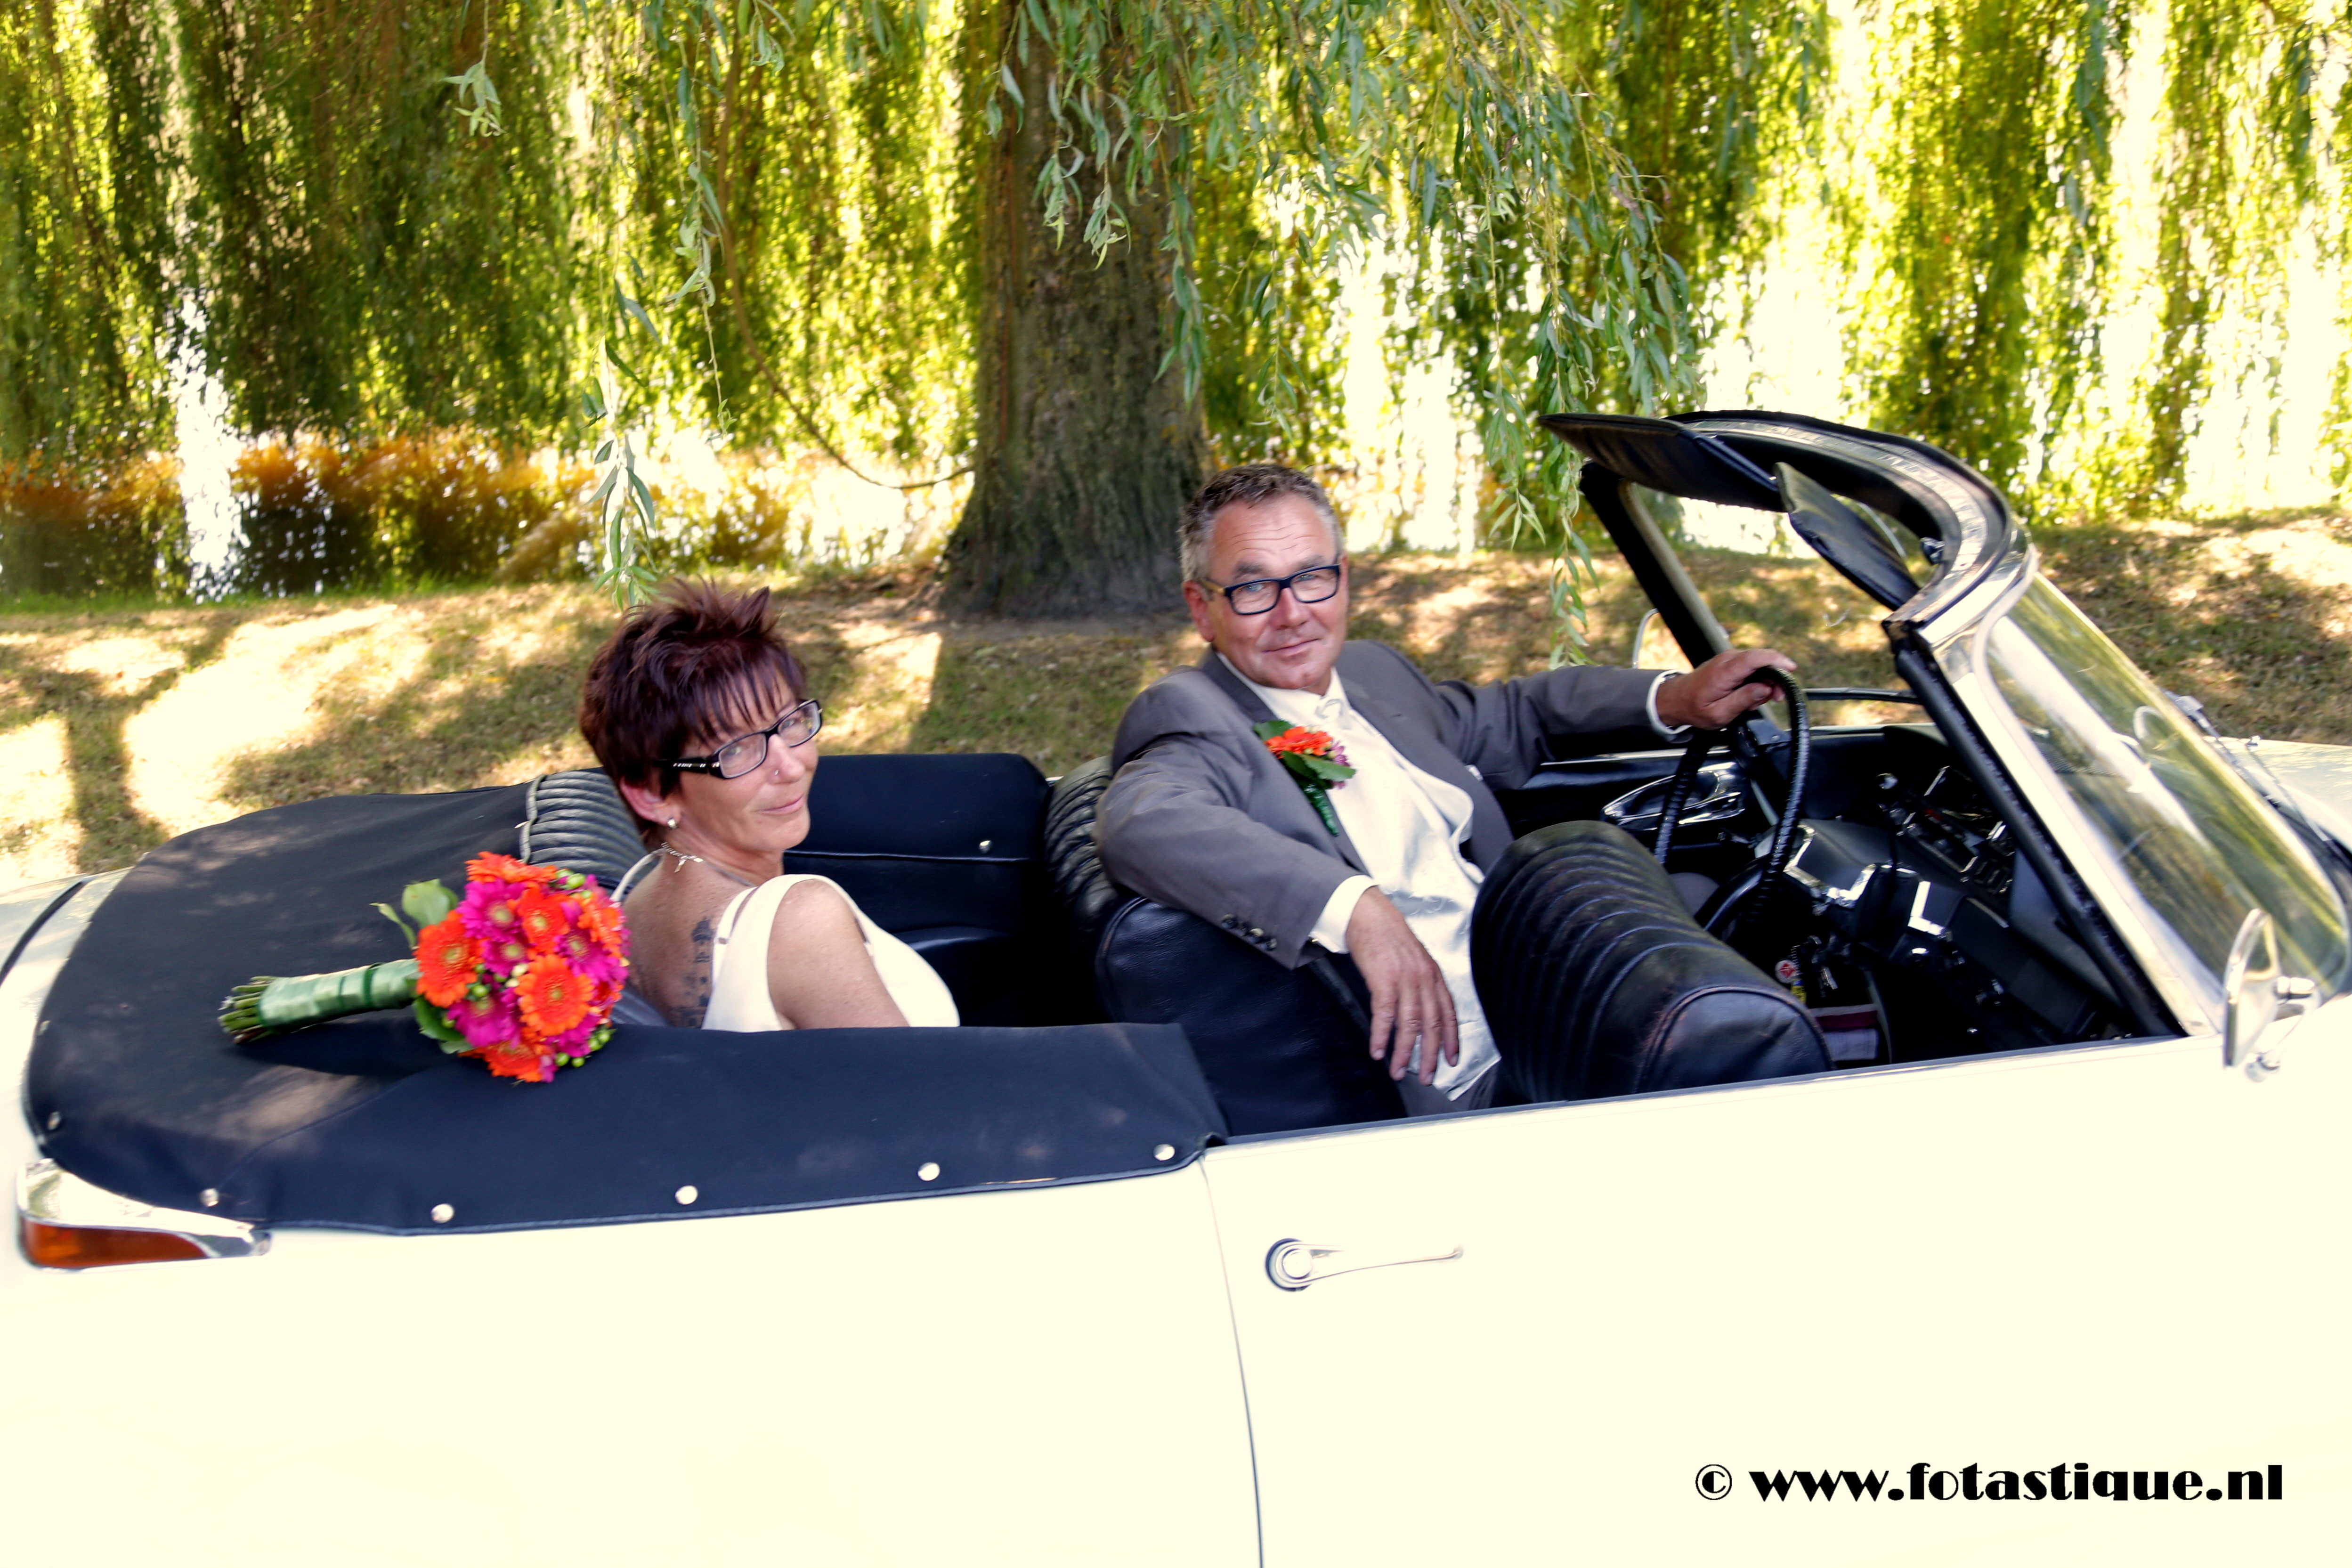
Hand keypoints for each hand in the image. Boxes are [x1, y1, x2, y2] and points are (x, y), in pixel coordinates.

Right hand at [1344, 888, 1458, 1084]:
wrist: (1368, 915)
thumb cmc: (1388, 938)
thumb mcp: (1414, 960)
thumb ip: (1422, 984)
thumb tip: (1423, 1011)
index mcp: (1433, 975)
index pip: (1448, 1013)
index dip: (1451, 1039)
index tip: (1451, 1059)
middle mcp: (1423, 979)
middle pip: (1432, 1024)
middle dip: (1430, 1055)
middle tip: (1428, 1077)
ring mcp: (1404, 979)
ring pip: (1410, 1024)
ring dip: (1404, 1052)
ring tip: (1399, 1071)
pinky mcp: (1383, 979)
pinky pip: (1385, 1015)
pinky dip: (1382, 1036)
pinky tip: (1378, 1051)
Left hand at [1654, 647, 1796, 730]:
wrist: (1676, 700)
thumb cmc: (1694, 708)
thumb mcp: (1719, 713)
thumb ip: (1743, 700)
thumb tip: (1765, 689)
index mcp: (1724, 671)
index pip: (1755, 658)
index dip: (1776, 661)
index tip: (1790, 669)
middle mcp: (1727, 660)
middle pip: (1762, 660)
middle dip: (1775, 678)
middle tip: (1776, 698)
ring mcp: (1729, 659)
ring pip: (1759, 665)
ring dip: (1766, 682)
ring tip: (1754, 702)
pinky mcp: (1731, 663)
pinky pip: (1752, 667)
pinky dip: (1757, 680)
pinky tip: (1749, 696)